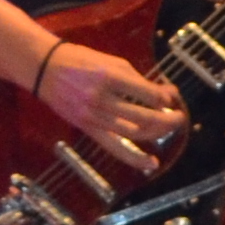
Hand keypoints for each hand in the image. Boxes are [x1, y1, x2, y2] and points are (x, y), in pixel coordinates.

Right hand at [38, 41, 189, 170]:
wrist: (44, 68)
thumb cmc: (80, 60)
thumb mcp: (113, 63)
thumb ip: (139, 79)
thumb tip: (168, 94)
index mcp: (110, 77)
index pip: (150, 95)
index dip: (166, 98)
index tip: (169, 97)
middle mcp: (102, 98)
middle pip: (146, 117)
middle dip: (169, 119)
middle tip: (180, 117)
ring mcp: (93, 116)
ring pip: (135, 133)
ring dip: (158, 133)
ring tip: (169, 128)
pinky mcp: (87, 127)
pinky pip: (114, 147)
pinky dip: (135, 158)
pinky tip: (152, 164)